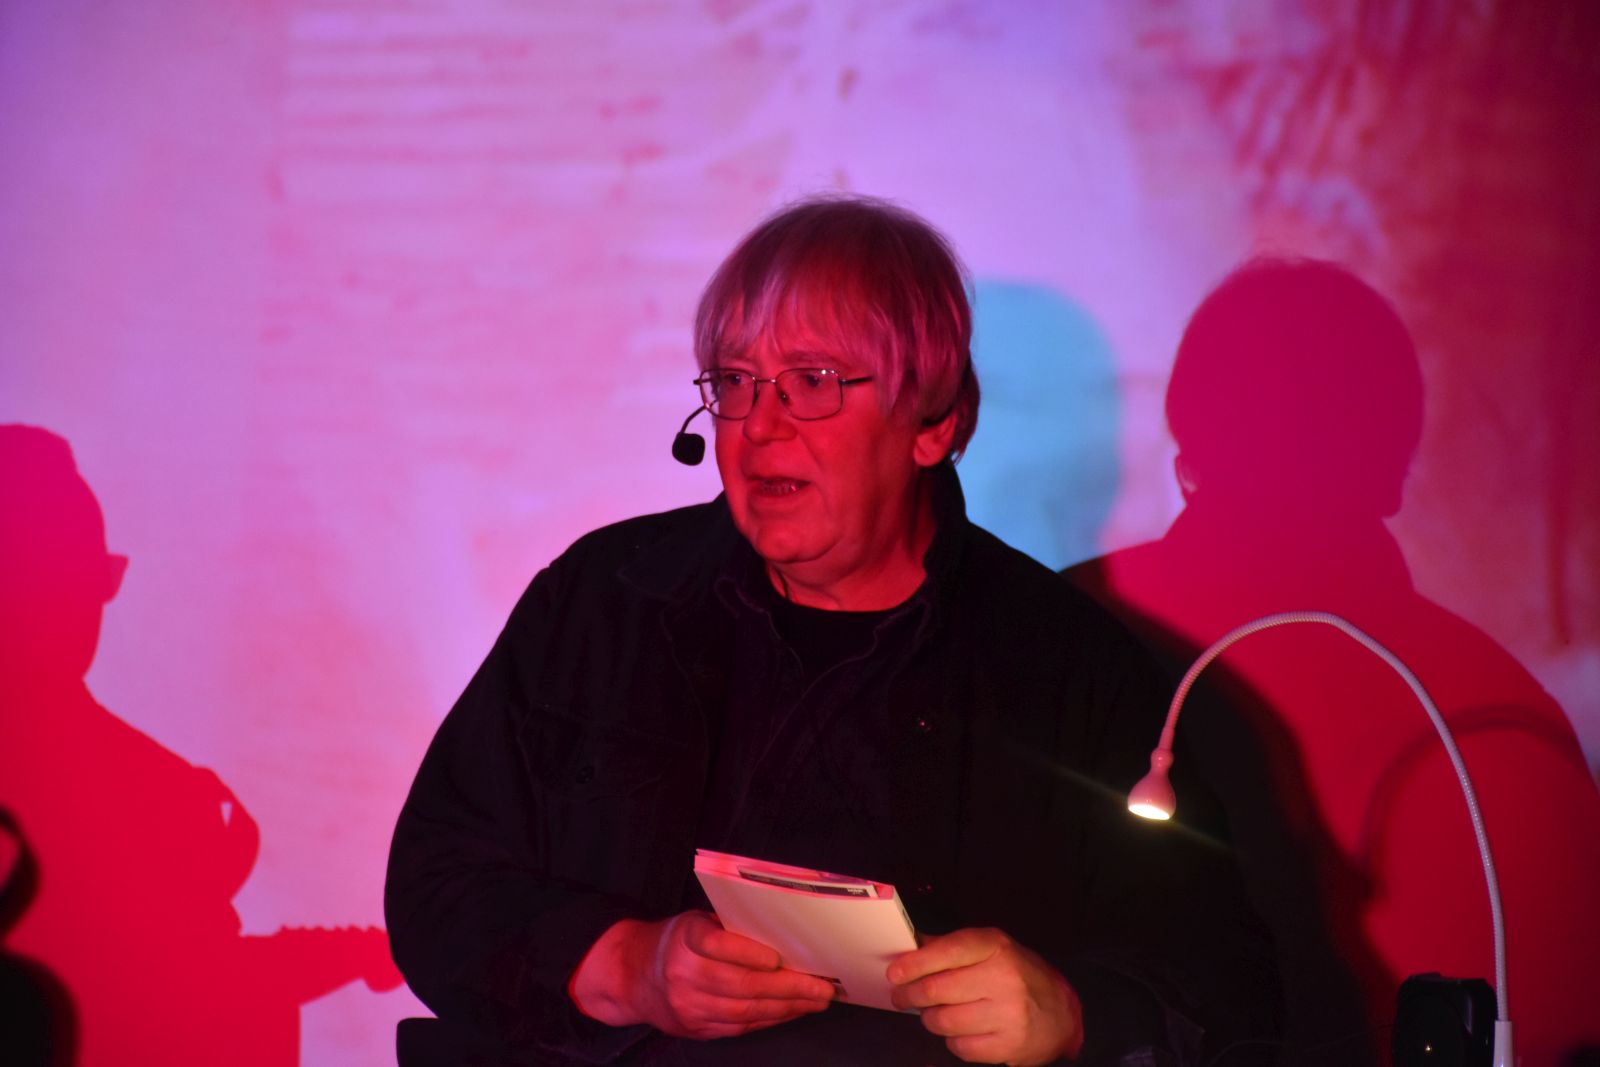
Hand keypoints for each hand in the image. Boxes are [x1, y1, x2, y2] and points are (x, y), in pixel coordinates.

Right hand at [569, 911, 834, 1038]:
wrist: (634, 976)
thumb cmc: (679, 940)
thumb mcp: (698, 921)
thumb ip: (732, 928)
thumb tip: (786, 934)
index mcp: (686, 938)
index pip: (718, 946)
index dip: (749, 954)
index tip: (779, 958)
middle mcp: (684, 974)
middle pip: (741, 984)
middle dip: (788, 988)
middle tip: (821, 987)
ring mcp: (689, 1006)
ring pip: (745, 1010)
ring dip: (787, 1007)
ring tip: (816, 1001)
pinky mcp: (695, 1028)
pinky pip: (740, 1026)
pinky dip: (770, 1018)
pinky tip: (791, 1011)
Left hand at [888, 927, 1082, 1064]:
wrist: (1060, 1013)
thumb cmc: (1016, 975)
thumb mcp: (990, 949)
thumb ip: (949, 947)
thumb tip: (908, 948)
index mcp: (996, 947)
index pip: (947, 951)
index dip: (915, 963)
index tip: (895, 973)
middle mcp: (1004, 978)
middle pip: (937, 990)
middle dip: (910, 995)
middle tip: (902, 996)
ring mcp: (1008, 1015)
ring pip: (943, 1021)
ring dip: (930, 1018)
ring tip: (933, 1013)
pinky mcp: (1008, 1046)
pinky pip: (959, 1047)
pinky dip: (951, 1040)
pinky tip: (960, 1030)